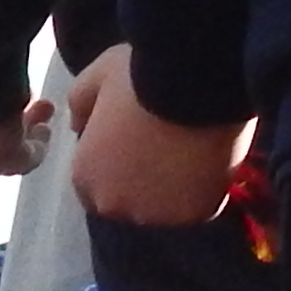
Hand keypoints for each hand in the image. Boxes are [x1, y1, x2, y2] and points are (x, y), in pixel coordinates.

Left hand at [65, 45, 244, 228]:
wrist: (195, 81)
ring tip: (190, 151)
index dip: (115, 165)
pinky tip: (211, 159)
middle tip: (165, 145)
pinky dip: (206, 188)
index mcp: (86, 177)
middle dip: (142, 181)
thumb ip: (80, 105)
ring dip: (173, 187)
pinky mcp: (196, 213)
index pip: (93, 184)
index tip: (135, 143)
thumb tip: (79, 126)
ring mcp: (156, 214)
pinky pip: (200, 205)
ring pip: (164, 207)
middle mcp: (115, 204)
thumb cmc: (138, 77)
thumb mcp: (95, 78)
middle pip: (129, 200)